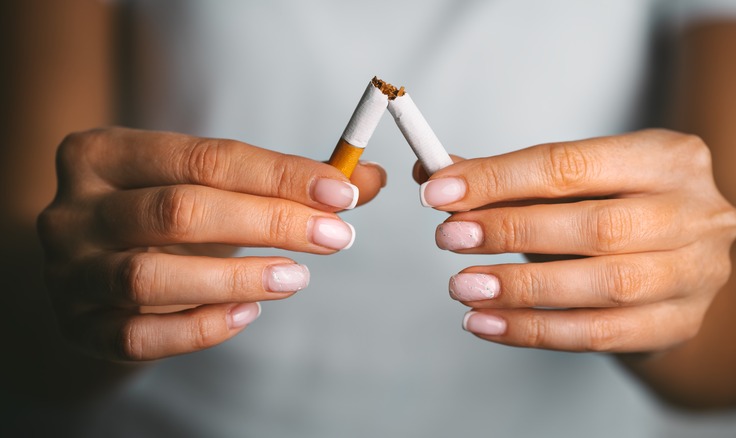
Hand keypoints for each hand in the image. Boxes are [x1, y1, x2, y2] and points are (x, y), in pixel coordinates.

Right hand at [37, 127, 384, 360]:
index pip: (204, 157)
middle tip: (335, 237)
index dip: (279, 175)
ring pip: (149, 276)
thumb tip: (368, 178)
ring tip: (298, 279)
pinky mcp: (79, 327)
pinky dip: (200, 327)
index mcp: (102, 153)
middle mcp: (72, 210)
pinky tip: (249, 313)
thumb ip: (288, 181)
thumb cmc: (168, 217)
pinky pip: (138, 337)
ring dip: (236, 277)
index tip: (341, 192)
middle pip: (179, 210)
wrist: (100, 267)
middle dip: (269, 222)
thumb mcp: (214, 186)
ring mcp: (68, 272)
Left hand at [417, 129, 735, 352]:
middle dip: (510, 231)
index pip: (570, 164)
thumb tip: (434, 174)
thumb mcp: (571, 184)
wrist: (674, 267)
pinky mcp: (679, 323)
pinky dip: (534, 330)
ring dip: (520, 288)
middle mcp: (696, 212)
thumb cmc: (612, 212)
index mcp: (667, 156)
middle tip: (449, 237)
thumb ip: (506, 178)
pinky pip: (598, 334)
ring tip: (462, 287)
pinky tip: (487, 323)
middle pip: (594, 226)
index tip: (439, 192)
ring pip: (602, 286)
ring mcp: (696, 273)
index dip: (499, 179)